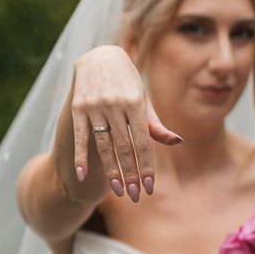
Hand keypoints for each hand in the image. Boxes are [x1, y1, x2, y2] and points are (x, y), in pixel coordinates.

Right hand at [71, 45, 181, 201]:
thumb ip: (155, 123)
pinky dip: (80, 155)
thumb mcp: (143, 99)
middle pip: (125, 148)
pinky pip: (81, 135)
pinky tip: (81, 174)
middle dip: (130, 174)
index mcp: (136, 103)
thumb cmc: (128, 82)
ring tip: (118, 191)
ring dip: (111, 170)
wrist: (100, 57)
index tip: (149, 188)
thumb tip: (176, 142)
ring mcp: (95, 105)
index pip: (143, 142)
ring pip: (104, 145)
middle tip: (134, 196)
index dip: (146, 166)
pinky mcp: (78, 107)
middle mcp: (116, 104)